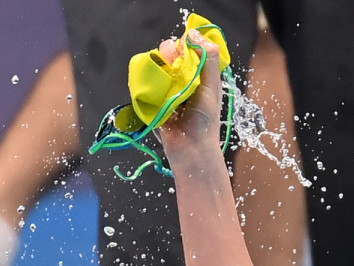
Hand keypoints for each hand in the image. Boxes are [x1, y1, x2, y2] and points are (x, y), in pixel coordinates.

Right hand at [155, 30, 223, 151]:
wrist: (190, 146)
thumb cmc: (205, 118)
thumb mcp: (212, 85)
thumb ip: (208, 58)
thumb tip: (193, 32)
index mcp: (196, 75)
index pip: (185, 49)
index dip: (183, 47)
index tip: (184, 52)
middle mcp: (179, 79)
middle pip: (167, 54)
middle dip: (169, 56)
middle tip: (174, 69)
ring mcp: (163, 89)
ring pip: (154, 66)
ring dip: (158, 69)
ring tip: (166, 83)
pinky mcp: (149, 98)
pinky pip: (141, 82)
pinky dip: (145, 81)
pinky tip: (153, 88)